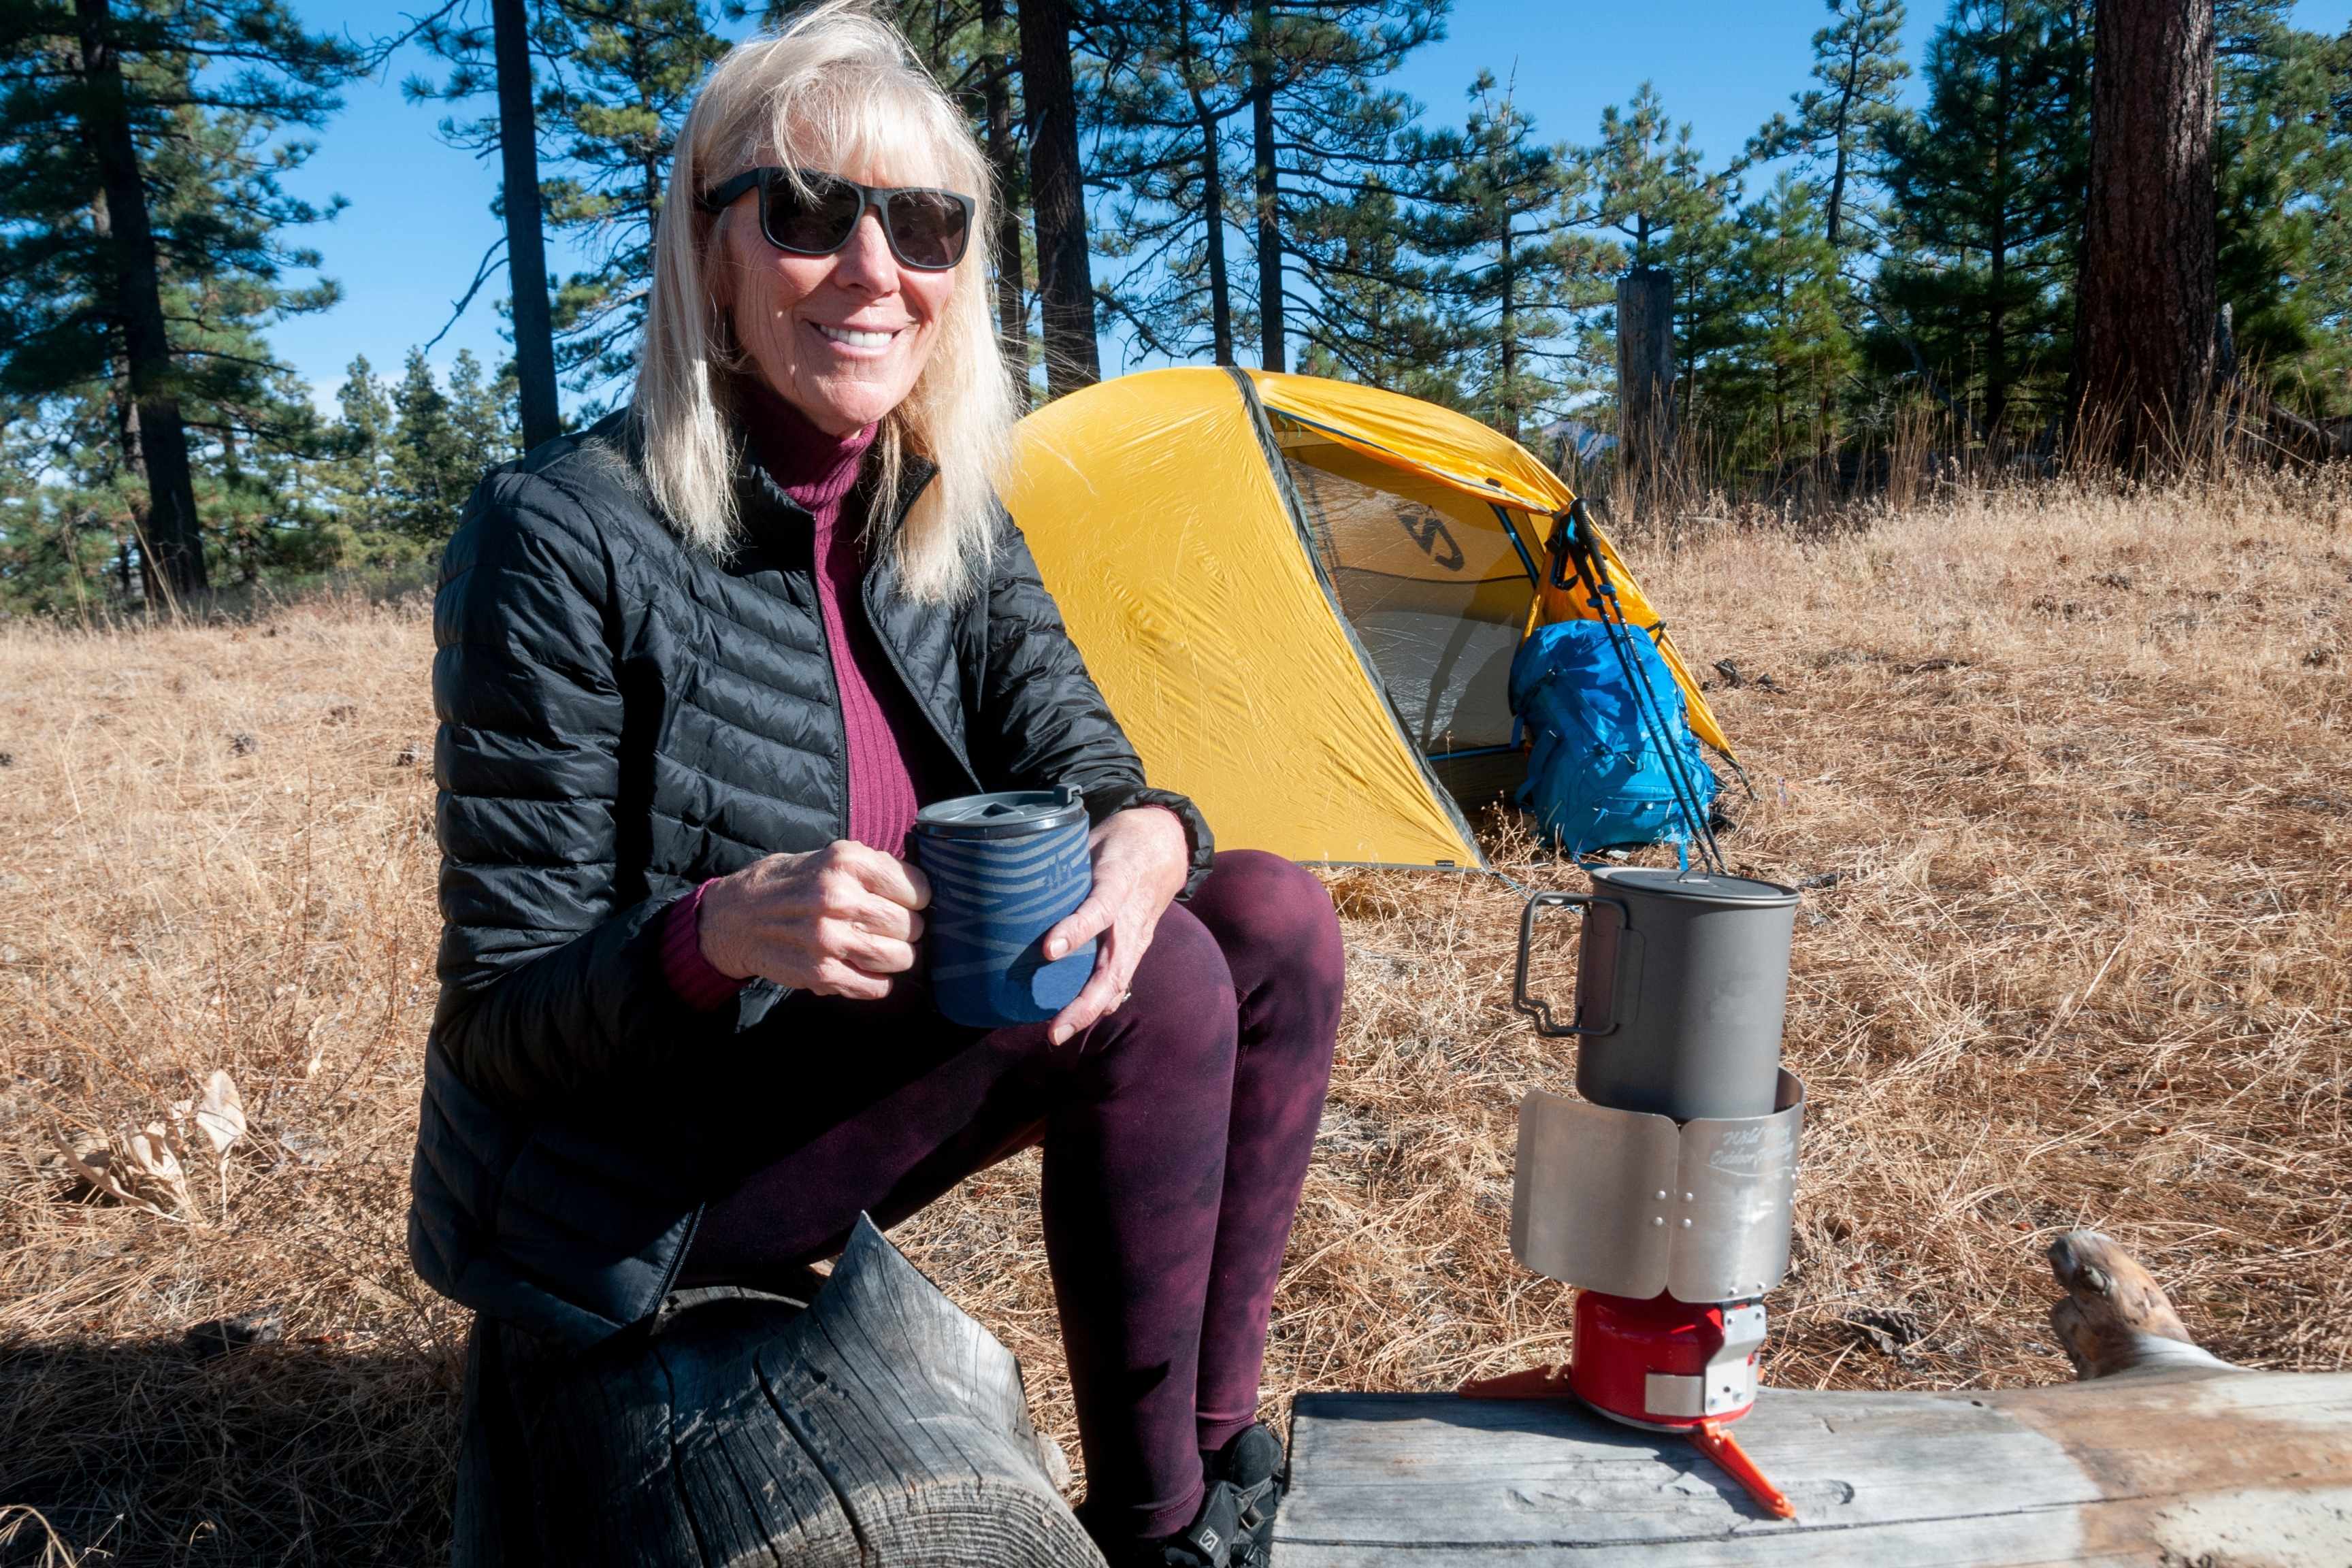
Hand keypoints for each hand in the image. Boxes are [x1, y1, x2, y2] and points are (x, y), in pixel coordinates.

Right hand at [697, 841, 930, 999]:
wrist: (735, 916)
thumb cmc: (790, 884)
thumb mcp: (829, 858)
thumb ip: (873, 869)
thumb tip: (923, 891)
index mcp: (846, 862)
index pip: (918, 890)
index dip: (916, 900)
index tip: (904, 903)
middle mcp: (838, 897)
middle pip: (911, 926)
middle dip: (907, 930)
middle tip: (889, 929)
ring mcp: (828, 938)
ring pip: (900, 958)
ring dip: (896, 958)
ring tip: (879, 949)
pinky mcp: (819, 972)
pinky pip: (877, 987)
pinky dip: (877, 982)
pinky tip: (862, 969)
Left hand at [1039, 806, 1190, 1043]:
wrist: (1166, 844)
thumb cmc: (1119, 840)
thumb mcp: (1091, 837)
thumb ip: (1060, 861)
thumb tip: (1012, 874)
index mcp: (1119, 880)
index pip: (1100, 908)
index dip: (1076, 930)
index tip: (1048, 949)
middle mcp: (1131, 917)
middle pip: (1113, 966)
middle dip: (1084, 1002)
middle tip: (1055, 1028)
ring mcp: (1137, 937)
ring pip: (1117, 981)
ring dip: (1088, 1012)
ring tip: (1057, 1034)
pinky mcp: (1136, 947)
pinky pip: (1119, 981)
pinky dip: (1097, 1004)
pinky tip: (1073, 1021)